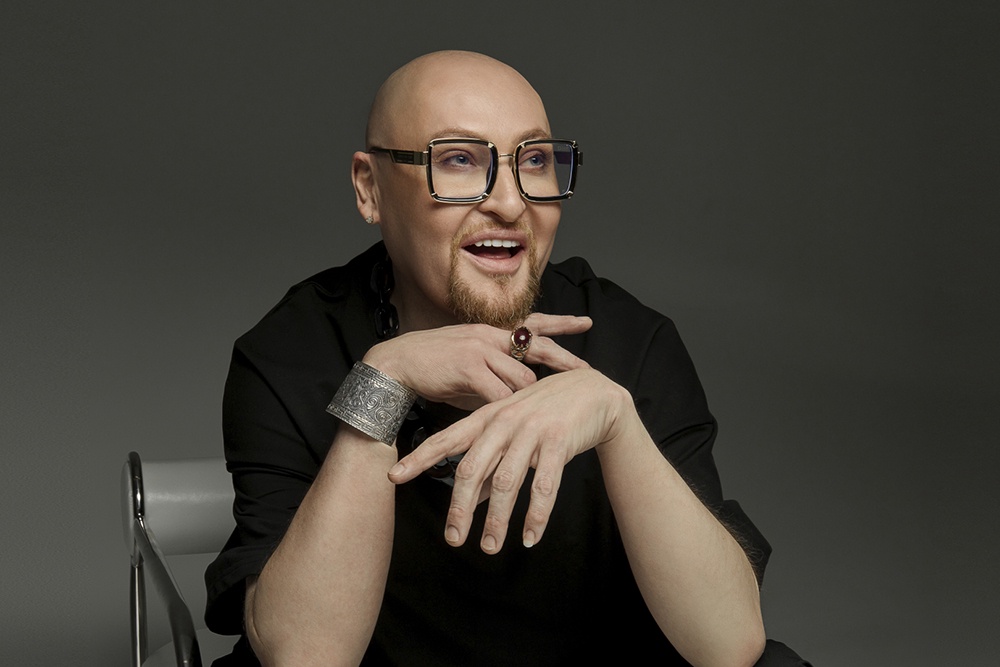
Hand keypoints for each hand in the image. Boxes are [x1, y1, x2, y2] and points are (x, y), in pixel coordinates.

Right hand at [362, 313, 591, 409]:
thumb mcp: (468, 365)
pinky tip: (508, 421)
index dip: (561, 323)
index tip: (586, 322)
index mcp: (492, 333)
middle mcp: (490, 336)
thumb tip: (513, 397)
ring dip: (527, 400)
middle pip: (538, 346)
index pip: (533, 324)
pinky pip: (500, 393)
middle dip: (565, 360)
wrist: (397, 362)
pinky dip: (506, 409)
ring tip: (528, 416)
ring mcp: (481, 349)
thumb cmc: (433, 368)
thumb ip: (492, 376)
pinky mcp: (470, 366)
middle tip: (587, 370)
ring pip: (522, 378)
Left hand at [387, 368, 633, 552]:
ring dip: (498, 520)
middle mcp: (505, 422)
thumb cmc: (549, 413)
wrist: (594, 393)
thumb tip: (474, 499)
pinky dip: (536, 515)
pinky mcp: (558, 441)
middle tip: (454, 539)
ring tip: (490, 547)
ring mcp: (531, 430)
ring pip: (507, 482)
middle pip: (473, 469)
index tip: (395, 476)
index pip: (446, 439)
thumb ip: (493, 463)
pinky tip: (529, 538)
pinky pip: (545, 485)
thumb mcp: (513, 431)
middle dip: (461, 508)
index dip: (420, 458)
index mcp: (488, 417)